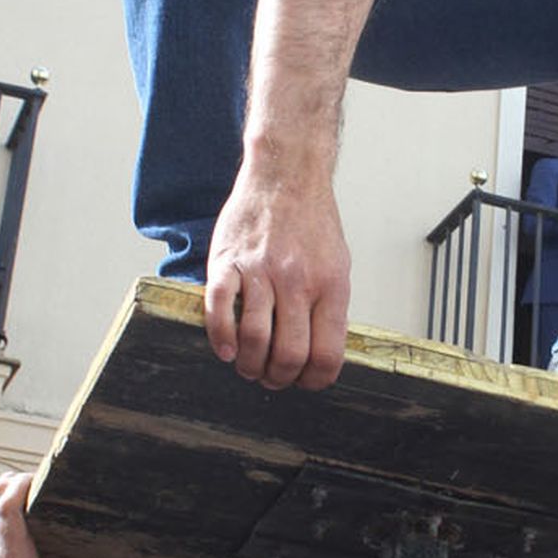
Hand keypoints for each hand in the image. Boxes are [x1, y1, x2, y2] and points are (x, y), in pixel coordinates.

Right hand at [0, 471, 74, 557]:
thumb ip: (31, 554)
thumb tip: (59, 536)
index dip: (19, 484)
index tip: (49, 483)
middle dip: (25, 477)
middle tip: (59, 481)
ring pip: (0, 491)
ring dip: (28, 479)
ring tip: (59, 483)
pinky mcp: (10, 554)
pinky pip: (9, 506)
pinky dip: (24, 488)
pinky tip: (46, 487)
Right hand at [205, 161, 350, 392]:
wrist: (286, 175)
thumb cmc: (312, 222)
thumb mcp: (338, 266)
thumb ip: (329, 308)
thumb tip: (320, 353)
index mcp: (330, 286)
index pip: (326, 355)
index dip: (314, 381)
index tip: (304, 382)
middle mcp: (297, 281)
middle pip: (288, 356)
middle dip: (278, 379)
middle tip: (271, 377)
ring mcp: (260, 271)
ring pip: (253, 340)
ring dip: (248, 365)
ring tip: (247, 364)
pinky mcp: (227, 262)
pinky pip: (219, 310)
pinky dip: (220, 338)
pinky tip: (224, 348)